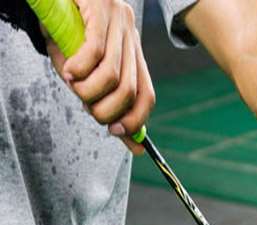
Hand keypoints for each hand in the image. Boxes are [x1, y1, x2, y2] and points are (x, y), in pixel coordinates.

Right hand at [45, 0, 154, 154]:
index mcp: (133, 52)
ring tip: (74, 85)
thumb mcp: (83, 63)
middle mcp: (131, 36)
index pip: (147, 95)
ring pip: (113, 75)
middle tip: (88, 108)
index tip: (118, 133)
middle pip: (130, 91)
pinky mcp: (101, 8)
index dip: (136, 120)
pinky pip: (95, 51)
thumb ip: (96, 90)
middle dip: (107, 111)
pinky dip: (80, 68)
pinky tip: (69, 70)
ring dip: (89, 91)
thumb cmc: (64, 25)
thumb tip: (115, 128)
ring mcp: (119, 21)